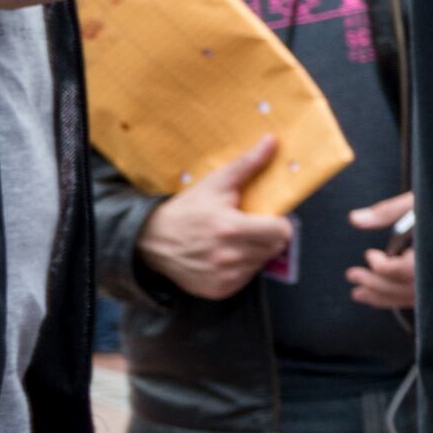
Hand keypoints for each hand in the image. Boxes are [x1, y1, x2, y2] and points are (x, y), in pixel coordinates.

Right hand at [139, 139, 290, 300]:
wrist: (150, 241)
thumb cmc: (186, 210)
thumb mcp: (215, 184)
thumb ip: (248, 165)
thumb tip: (272, 142)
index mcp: (232, 228)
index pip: (282, 232)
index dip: (277, 223)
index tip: (264, 217)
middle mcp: (229, 256)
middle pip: (274, 248)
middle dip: (266, 236)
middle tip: (247, 227)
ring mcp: (224, 276)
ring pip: (261, 263)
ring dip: (254, 252)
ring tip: (233, 241)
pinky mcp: (219, 290)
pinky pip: (246, 279)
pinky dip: (240, 268)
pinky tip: (223, 256)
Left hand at [344, 192, 415, 311]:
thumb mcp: (420, 200)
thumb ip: (388, 211)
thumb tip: (354, 219)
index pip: (407, 271)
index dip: (383, 268)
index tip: (370, 255)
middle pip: (407, 289)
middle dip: (376, 286)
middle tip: (352, 275)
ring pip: (414, 299)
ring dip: (383, 298)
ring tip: (358, 293)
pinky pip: (423, 300)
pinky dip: (399, 300)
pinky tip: (383, 298)